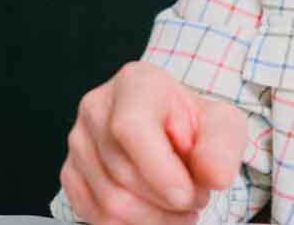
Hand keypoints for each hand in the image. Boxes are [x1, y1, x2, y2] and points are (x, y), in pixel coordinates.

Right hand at [60, 61, 245, 223]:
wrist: (172, 129)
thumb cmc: (192, 124)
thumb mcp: (222, 124)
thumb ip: (222, 146)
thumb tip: (212, 175)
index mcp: (136, 83)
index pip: (131, 127)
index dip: (159, 171)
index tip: (187, 195)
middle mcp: (98, 107)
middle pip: (123, 174)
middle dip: (168, 202)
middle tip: (195, 197)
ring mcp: (79, 140)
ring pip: (109, 202)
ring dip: (154, 218)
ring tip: (178, 205)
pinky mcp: (70, 172)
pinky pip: (94, 215)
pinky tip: (153, 212)